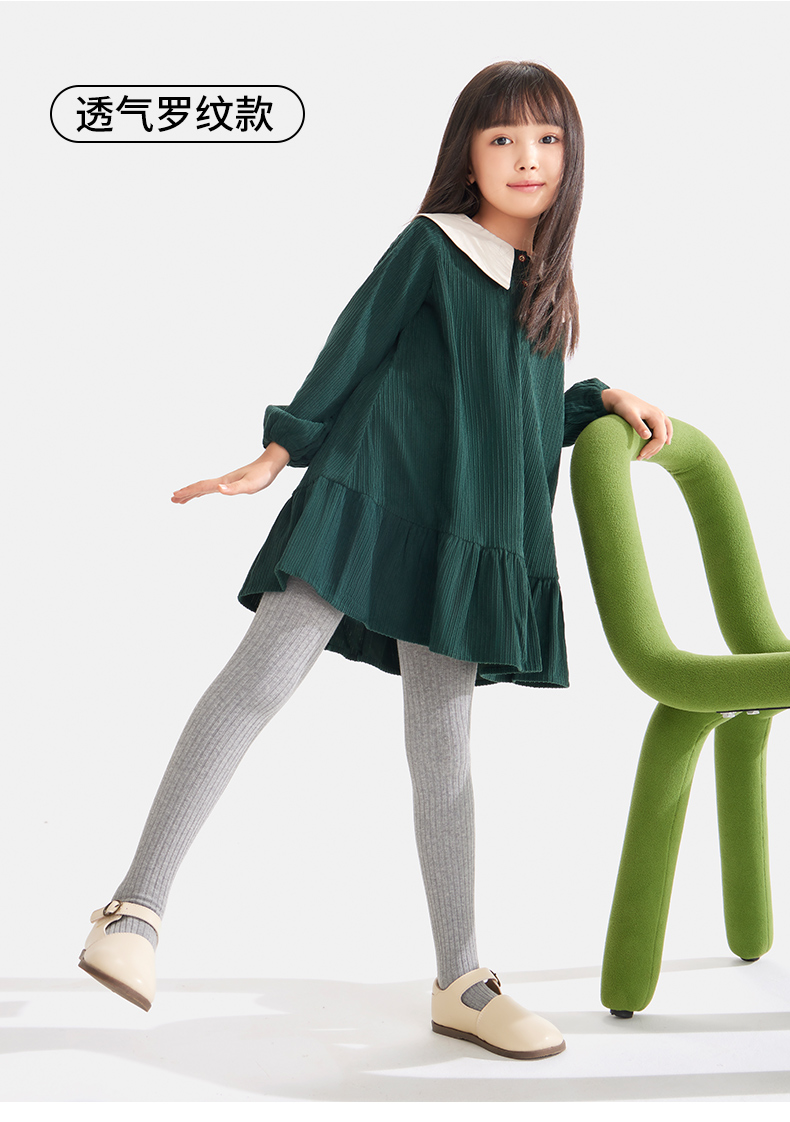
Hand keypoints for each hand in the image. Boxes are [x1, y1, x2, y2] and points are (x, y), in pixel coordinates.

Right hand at [171, 442, 290, 503]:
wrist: (270, 465)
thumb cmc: (262, 475)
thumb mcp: (250, 485)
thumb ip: (234, 488)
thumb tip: (218, 489)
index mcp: (224, 481)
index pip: (202, 486)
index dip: (188, 491)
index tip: (175, 495)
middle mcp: (222, 481)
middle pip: (200, 487)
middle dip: (186, 493)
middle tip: (172, 499)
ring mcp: (226, 481)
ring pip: (204, 488)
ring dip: (192, 493)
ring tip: (181, 499)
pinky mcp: (231, 482)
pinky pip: (212, 488)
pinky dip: (203, 491)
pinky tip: (202, 494)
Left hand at [600, 389, 672, 460]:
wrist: (618, 397)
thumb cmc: (623, 406)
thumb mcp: (630, 416)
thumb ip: (638, 425)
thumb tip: (648, 437)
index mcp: (656, 416)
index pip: (660, 438)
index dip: (651, 449)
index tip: (640, 455)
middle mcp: (660, 415)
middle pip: (663, 438)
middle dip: (653, 450)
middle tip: (640, 458)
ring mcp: (659, 415)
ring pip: (665, 433)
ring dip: (658, 445)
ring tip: (647, 455)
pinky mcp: (655, 416)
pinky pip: (664, 428)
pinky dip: (663, 437)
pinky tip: (660, 444)